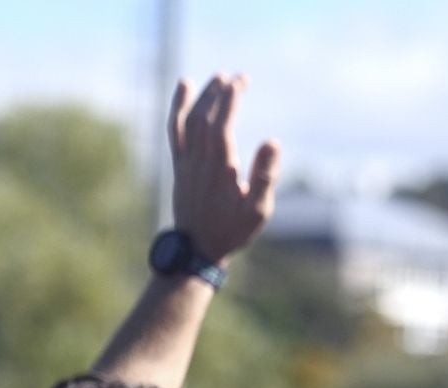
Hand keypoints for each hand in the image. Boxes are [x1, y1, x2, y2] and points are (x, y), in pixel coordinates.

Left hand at [169, 73, 279, 266]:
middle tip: (237, 77)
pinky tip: (184, 86)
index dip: (231, 100)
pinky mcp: (179, 165)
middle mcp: (200, 161)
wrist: (197, 249)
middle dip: (220, 93)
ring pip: (189, 121)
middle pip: (205, 117)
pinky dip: (178, 106)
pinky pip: (175, 130)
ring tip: (217, 78)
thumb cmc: (232, 231)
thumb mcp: (258, 211)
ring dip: (202, 96)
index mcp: (220, 170)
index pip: (222, 125)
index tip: (241, 80)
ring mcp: (186, 162)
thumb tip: (273, 141)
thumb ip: (265, 176)